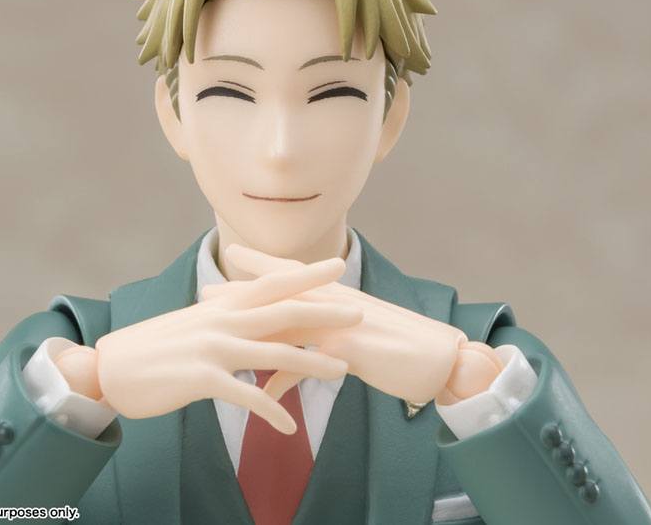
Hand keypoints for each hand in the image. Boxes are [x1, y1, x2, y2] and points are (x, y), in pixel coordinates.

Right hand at [53, 257, 361, 433]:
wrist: (108, 369)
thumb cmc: (152, 349)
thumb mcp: (192, 324)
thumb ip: (223, 318)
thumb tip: (249, 316)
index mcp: (220, 304)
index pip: (272, 283)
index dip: (306, 273)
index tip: (338, 264)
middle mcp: (221, 320)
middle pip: (283, 312)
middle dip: (324, 311)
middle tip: (360, 311)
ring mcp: (212, 348)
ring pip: (274, 353)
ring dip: (312, 363)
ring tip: (344, 372)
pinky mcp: (201, 378)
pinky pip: (246, 397)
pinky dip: (271, 412)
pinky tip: (290, 427)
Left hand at [204, 244, 504, 404]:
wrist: (445, 359)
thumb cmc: (407, 348)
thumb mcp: (368, 332)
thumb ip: (339, 329)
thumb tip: (318, 334)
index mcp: (340, 295)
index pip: (295, 273)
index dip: (263, 264)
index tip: (233, 254)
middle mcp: (337, 301)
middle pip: (280, 291)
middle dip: (242, 292)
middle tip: (205, 293)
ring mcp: (341, 320)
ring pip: (284, 321)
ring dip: (249, 330)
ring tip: (217, 341)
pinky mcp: (348, 347)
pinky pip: (304, 364)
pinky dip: (281, 380)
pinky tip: (261, 395)